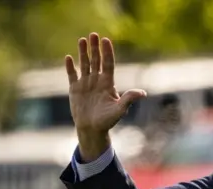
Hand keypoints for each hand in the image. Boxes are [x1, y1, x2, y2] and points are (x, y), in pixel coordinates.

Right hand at [65, 33, 146, 160]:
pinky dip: (70, 67)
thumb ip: (129, 99)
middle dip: (95, 48)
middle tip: (94, 35)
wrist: (92, 129)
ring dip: (83, 52)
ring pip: (84, 64)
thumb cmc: (108, 120)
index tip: (106, 40)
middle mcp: (97, 80)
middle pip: (96, 61)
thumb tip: (143, 93)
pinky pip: (72, 75)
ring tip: (82, 40)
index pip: (108, 64)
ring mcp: (85, 84)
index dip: (107, 52)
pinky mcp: (75, 89)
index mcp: (108, 83)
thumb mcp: (120, 110)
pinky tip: (68, 57)